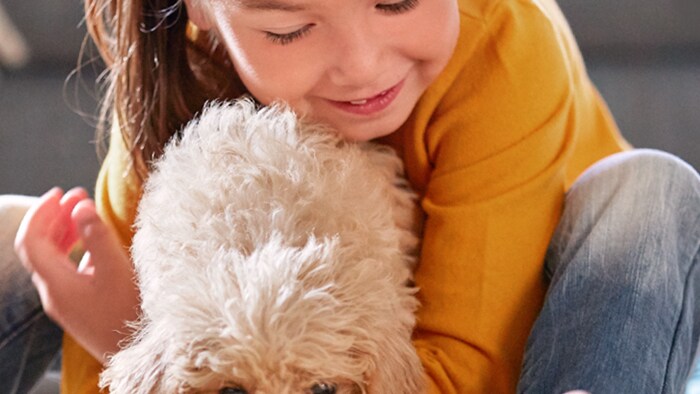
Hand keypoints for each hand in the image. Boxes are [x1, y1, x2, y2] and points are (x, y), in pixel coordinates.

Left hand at [14, 187, 139, 362]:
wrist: (138, 354)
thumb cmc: (130, 315)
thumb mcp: (116, 271)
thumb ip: (97, 236)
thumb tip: (81, 206)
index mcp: (56, 285)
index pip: (31, 241)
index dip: (42, 212)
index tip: (61, 192)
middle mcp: (54, 294)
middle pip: (40, 249)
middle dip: (55, 217)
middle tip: (76, 194)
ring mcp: (66, 303)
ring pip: (53, 260)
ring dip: (64, 232)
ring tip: (83, 212)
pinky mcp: (80, 308)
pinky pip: (67, 272)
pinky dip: (75, 250)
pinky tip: (95, 245)